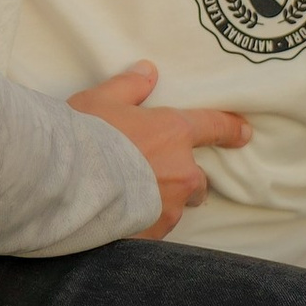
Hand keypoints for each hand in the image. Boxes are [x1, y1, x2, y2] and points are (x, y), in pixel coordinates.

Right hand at [71, 62, 250, 240]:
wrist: (62, 184)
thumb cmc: (83, 136)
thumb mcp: (100, 100)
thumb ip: (128, 86)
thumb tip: (147, 71)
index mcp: (173, 133)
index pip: (212, 127)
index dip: (230, 129)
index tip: (243, 134)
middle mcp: (181, 172)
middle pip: (197, 180)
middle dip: (182, 179)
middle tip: (153, 176)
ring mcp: (169, 207)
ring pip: (177, 207)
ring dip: (163, 203)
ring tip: (131, 202)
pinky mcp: (153, 234)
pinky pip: (156, 229)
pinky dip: (143, 225)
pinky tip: (120, 220)